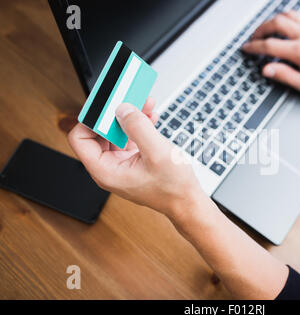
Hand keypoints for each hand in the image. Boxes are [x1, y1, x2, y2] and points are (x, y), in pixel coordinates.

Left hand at [68, 97, 206, 220]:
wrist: (187, 200)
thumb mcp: (157, 153)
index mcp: (106, 170)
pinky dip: (137, 124)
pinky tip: (149, 116)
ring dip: (128, 116)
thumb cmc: (173, 187)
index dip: (92, 118)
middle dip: (113, 113)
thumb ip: (138, 128)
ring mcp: (121, 163)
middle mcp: (109, 167)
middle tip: (126, 98)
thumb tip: (122, 108)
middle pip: (98, 132)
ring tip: (143, 103)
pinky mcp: (132, 159)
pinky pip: (128, 136)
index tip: (107, 104)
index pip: (80, 138)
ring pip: (115, 132)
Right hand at [242, 11, 299, 95]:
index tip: (246, 48)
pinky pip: (298, 15)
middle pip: (275, 23)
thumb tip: (267, 69)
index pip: (270, 45)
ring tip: (265, 31)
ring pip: (286, 15)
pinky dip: (286, 17)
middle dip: (260, 30)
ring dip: (272, 21)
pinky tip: (283, 25)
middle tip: (253, 38)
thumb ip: (285, 76)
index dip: (254, 47)